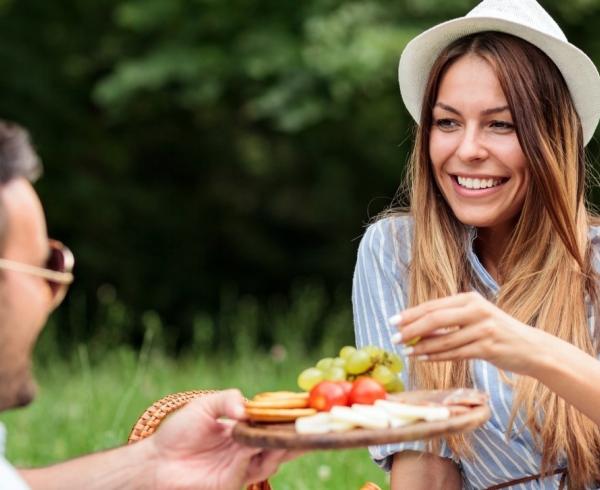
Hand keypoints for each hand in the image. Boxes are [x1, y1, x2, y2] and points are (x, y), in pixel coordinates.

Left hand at [150, 389, 298, 489]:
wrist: (156, 462)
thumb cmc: (178, 432)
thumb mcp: (204, 406)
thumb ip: (226, 400)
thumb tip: (247, 407)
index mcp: (242, 428)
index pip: (271, 421)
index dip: (289, 414)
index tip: (309, 405)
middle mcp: (247, 447)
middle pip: (279, 440)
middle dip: (298, 431)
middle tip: (317, 421)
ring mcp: (242, 465)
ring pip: (274, 454)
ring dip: (287, 442)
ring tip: (300, 430)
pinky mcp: (235, 480)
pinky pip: (258, 467)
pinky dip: (269, 455)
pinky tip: (275, 443)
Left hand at [390, 292, 558, 375]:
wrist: (532, 348)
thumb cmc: (497, 332)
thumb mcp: (475, 317)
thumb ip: (449, 319)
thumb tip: (415, 327)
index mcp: (470, 299)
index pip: (433, 305)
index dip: (411, 314)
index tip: (393, 321)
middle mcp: (477, 310)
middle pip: (435, 319)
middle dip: (411, 329)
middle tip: (395, 338)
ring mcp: (484, 329)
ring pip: (444, 340)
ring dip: (422, 347)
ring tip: (407, 352)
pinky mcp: (488, 348)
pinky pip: (456, 354)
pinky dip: (437, 357)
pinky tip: (423, 358)